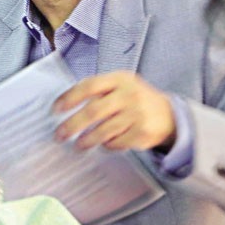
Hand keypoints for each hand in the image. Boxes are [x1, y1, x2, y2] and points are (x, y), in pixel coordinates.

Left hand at [53, 71, 175, 151]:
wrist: (169, 115)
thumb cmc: (134, 100)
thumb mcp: (119, 86)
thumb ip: (96, 90)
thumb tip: (63, 105)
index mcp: (119, 79)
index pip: (89, 85)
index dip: (70, 97)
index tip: (55, 109)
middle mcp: (129, 95)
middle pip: (94, 111)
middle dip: (73, 125)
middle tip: (60, 135)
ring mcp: (138, 114)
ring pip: (104, 130)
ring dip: (87, 140)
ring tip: (78, 145)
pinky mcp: (143, 132)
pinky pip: (117, 142)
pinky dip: (107, 145)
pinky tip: (102, 145)